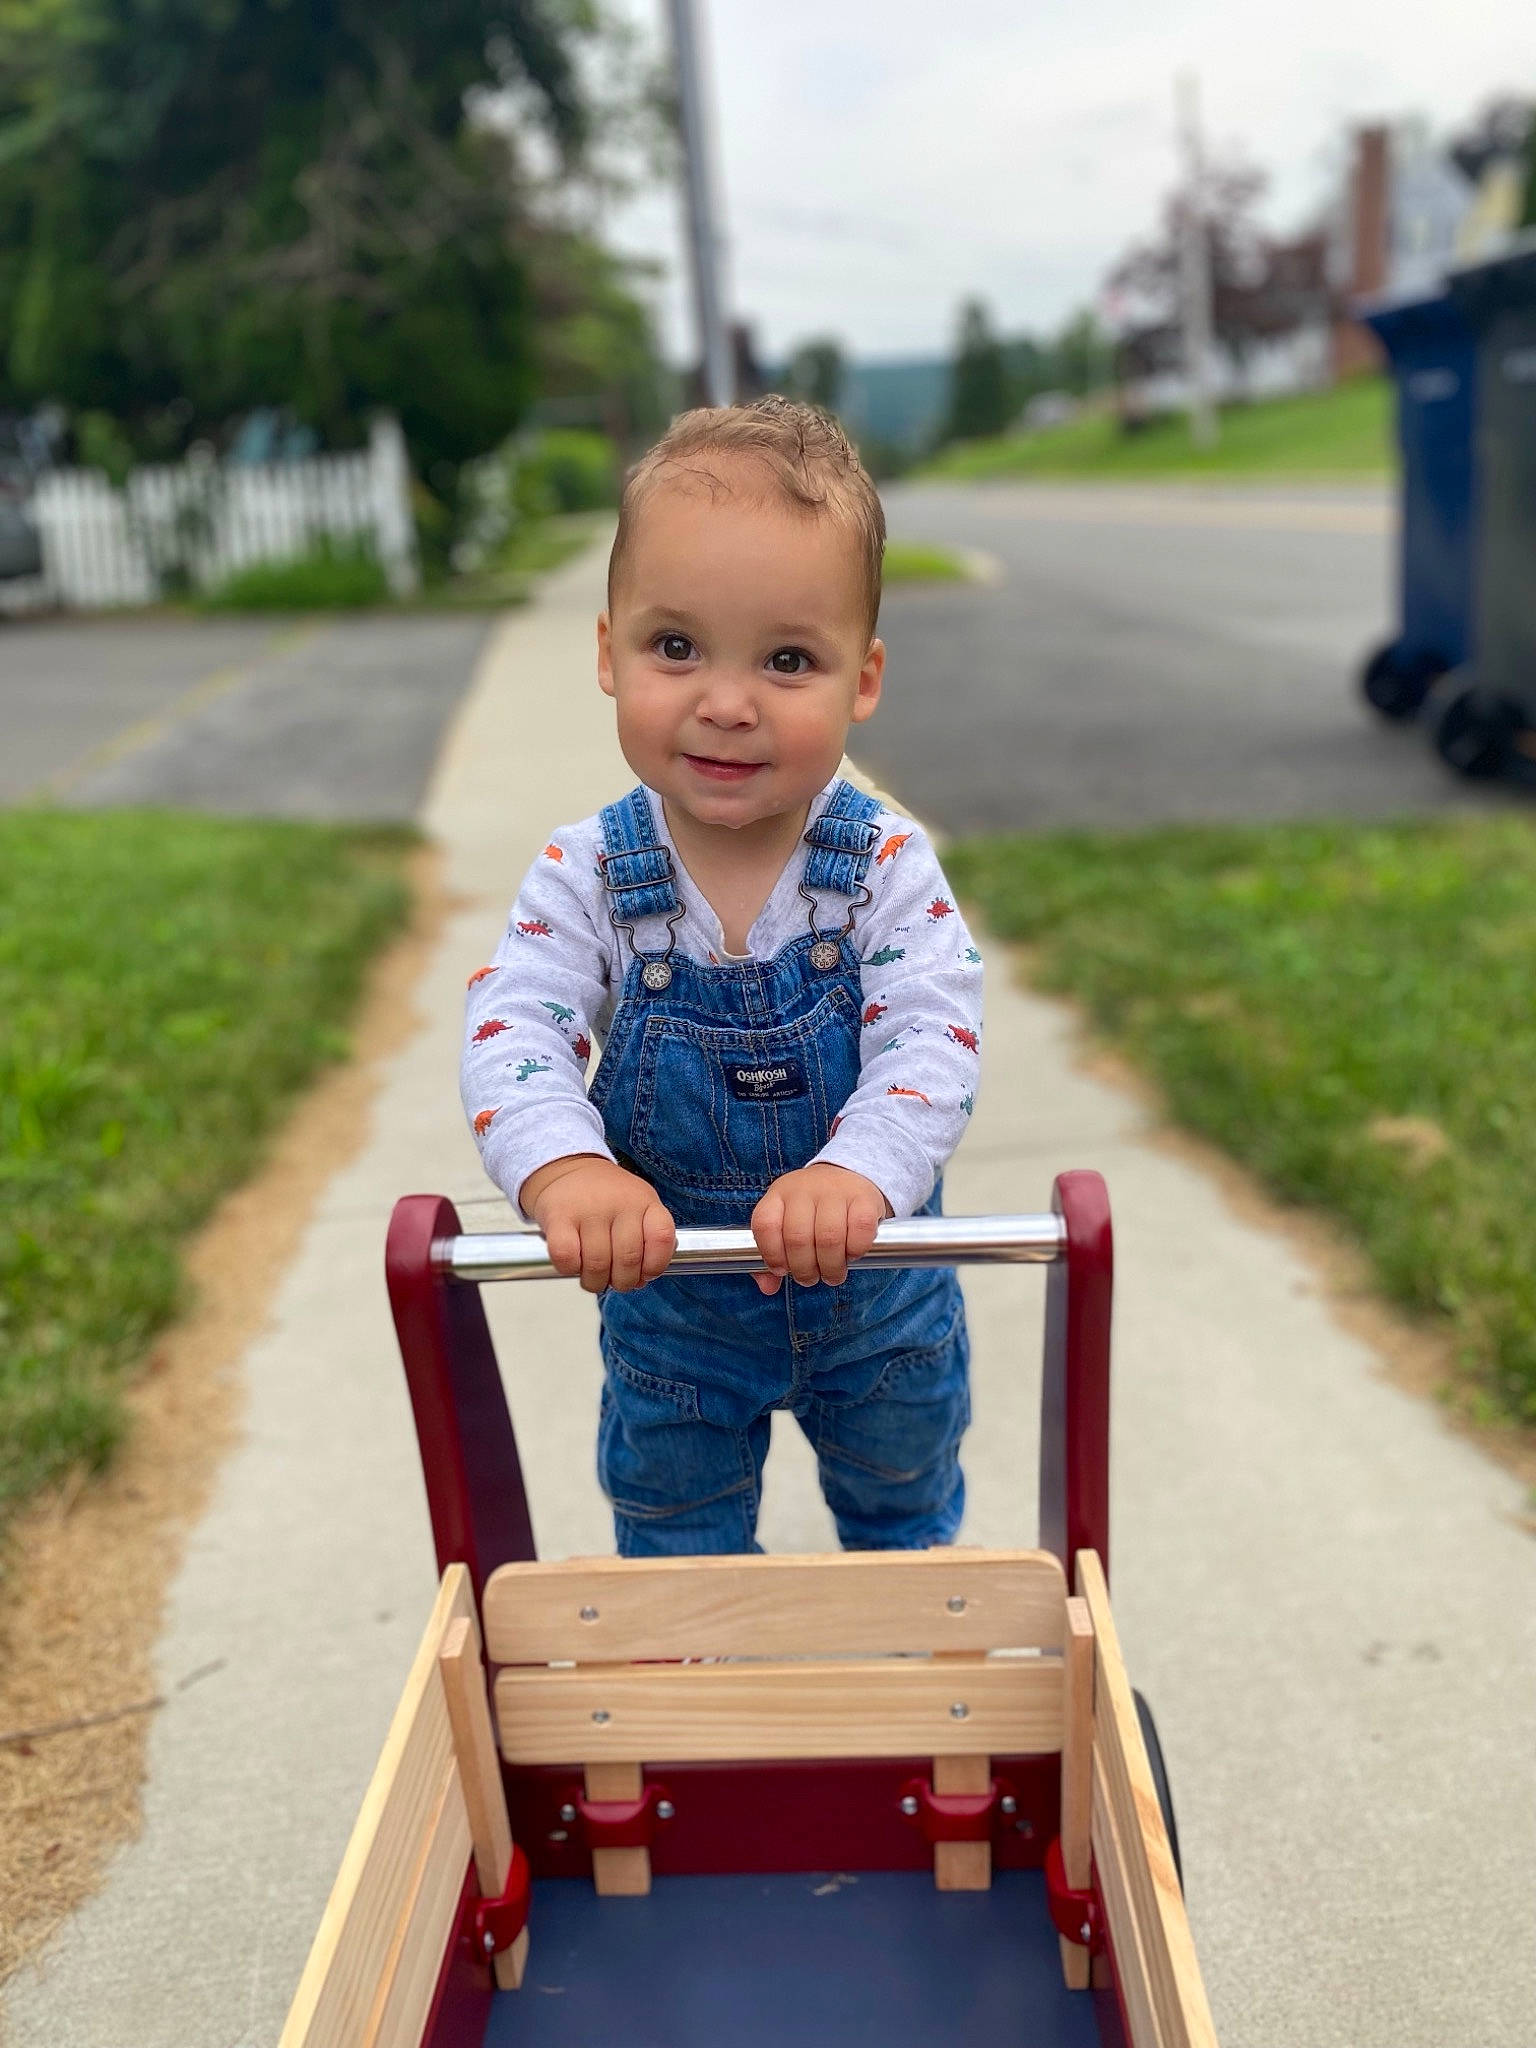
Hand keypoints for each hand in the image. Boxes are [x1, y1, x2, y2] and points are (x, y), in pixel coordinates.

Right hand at [521, 1155, 675, 1293]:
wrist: (570, 1169)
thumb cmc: (607, 1198)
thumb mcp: (639, 1208)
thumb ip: (646, 1243)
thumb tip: (640, 1281)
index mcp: (645, 1201)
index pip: (662, 1238)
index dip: (655, 1265)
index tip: (645, 1273)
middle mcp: (620, 1202)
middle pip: (628, 1260)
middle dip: (622, 1282)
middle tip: (615, 1280)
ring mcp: (589, 1209)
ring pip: (597, 1264)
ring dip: (595, 1281)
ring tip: (594, 1277)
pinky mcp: (558, 1216)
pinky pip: (566, 1257)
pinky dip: (570, 1269)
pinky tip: (573, 1263)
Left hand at [750, 1163, 891, 1294]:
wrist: (850, 1176)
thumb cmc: (814, 1209)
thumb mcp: (787, 1223)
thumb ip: (774, 1255)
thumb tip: (768, 1287)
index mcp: (779, 1194)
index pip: (765, 1225)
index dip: (772, 1255)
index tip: (782, 1270)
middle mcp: (804, 1188)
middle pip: (797, 1238)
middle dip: (804, 1269)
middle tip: (812, 1278)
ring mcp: (835, 1190)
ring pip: (829, 1238)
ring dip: (831, 1266)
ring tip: (833, 1274)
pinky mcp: (864, 1197)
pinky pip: (860, 1231)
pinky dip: (856, 1251)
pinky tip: (852, 1254)